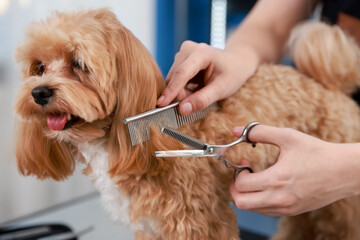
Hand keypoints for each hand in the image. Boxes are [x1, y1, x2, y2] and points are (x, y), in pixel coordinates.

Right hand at [157, 41, 258, 114]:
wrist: (237, 61)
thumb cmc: (233, 73)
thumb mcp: (221, 89)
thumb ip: (202, 100)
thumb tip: (182, 110)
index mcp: (201, 53)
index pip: (182, 73)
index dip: (171, 90)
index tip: (161, 104)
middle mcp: (188, 49)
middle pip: (175, 77)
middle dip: (180, 94)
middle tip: (193, 104)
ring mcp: (183, 53)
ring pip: (173, 79)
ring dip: (181, 92)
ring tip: (199, 92)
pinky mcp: (181, 59)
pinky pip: (175, 78)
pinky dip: (182, 88)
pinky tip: (194, 89)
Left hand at [230, 124, 359, 215]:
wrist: (344, 171)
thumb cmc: (316, 152)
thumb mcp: (288, 136)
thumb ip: (260, 132)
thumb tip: (235, 129)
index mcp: (276, 180)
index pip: (240, 185)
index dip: (237, 173)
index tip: (244, 164)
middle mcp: (279, 198)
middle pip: (241, 203)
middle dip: (236, 188)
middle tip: (243, 175)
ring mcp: (286, 208)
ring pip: (253, 209)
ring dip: (247, 195)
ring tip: (256, 180)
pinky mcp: (292, 211)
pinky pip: (266, 211)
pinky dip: (259, 202)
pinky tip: (267, 186)